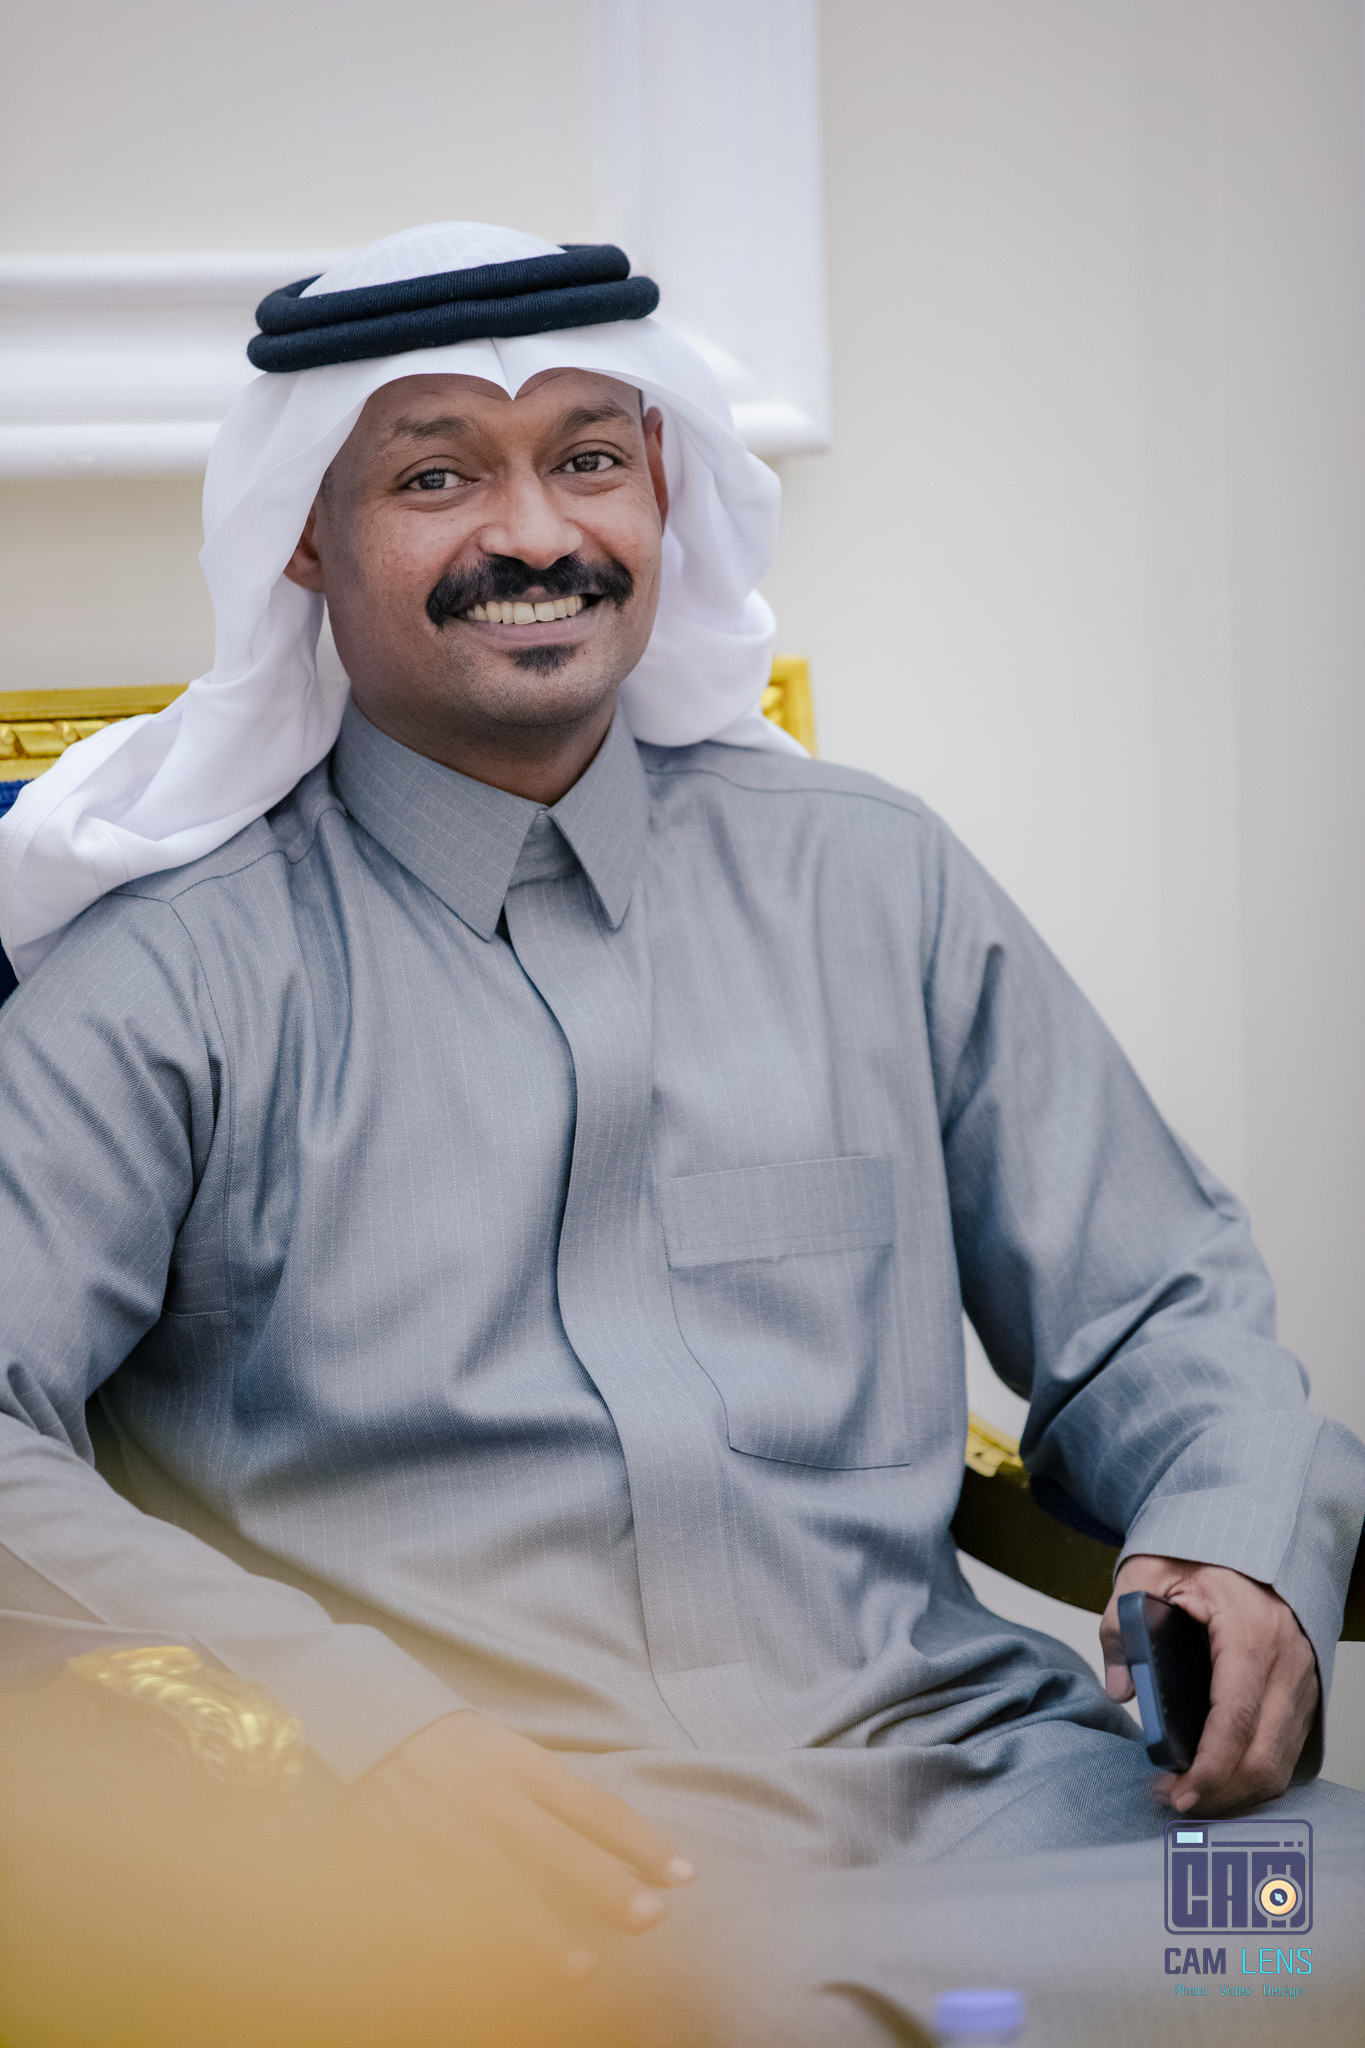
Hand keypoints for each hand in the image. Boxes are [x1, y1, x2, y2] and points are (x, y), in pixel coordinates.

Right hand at [327, 1710, 694, 1979]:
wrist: (359, 1726)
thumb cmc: (446, 1748)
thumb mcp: (501, 1749)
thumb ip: (548, 1793)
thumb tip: (617, 1843)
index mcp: (518, 1762)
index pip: (593, 1805)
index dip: (641, 1841)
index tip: (683, 1875)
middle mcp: (487, 1796)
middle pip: (555, 1848)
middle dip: (605, 1884)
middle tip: (651, 1918)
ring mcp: (442, 1831)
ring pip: (499, 1888)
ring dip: (542, 1932)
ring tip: (582, 1969)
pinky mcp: (401, 1861)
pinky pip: (438, 1910)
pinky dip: (468, 1944)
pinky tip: (496, 1978)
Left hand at [1099, 1554, 1318, 1815]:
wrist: (1244, 1536)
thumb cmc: (1196, 1553)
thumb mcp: (1145, 1573)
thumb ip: (1121, 1627)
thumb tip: (1121, 1690)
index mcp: (1250, 1630)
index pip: (1236, 1719)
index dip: (1209, 1768)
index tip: (1177, 1793)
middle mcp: (1288, 1661)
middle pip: (1265, 1755)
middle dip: (1220, 1793)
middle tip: (1173, 1800)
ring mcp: (1303, 1679)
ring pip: (1281, 1761)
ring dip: (1237, 1790)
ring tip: (1189, 1793)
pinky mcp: (1304, 1691)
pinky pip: (1287, 1749)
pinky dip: (1254, 1773)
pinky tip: (1218, 1776)